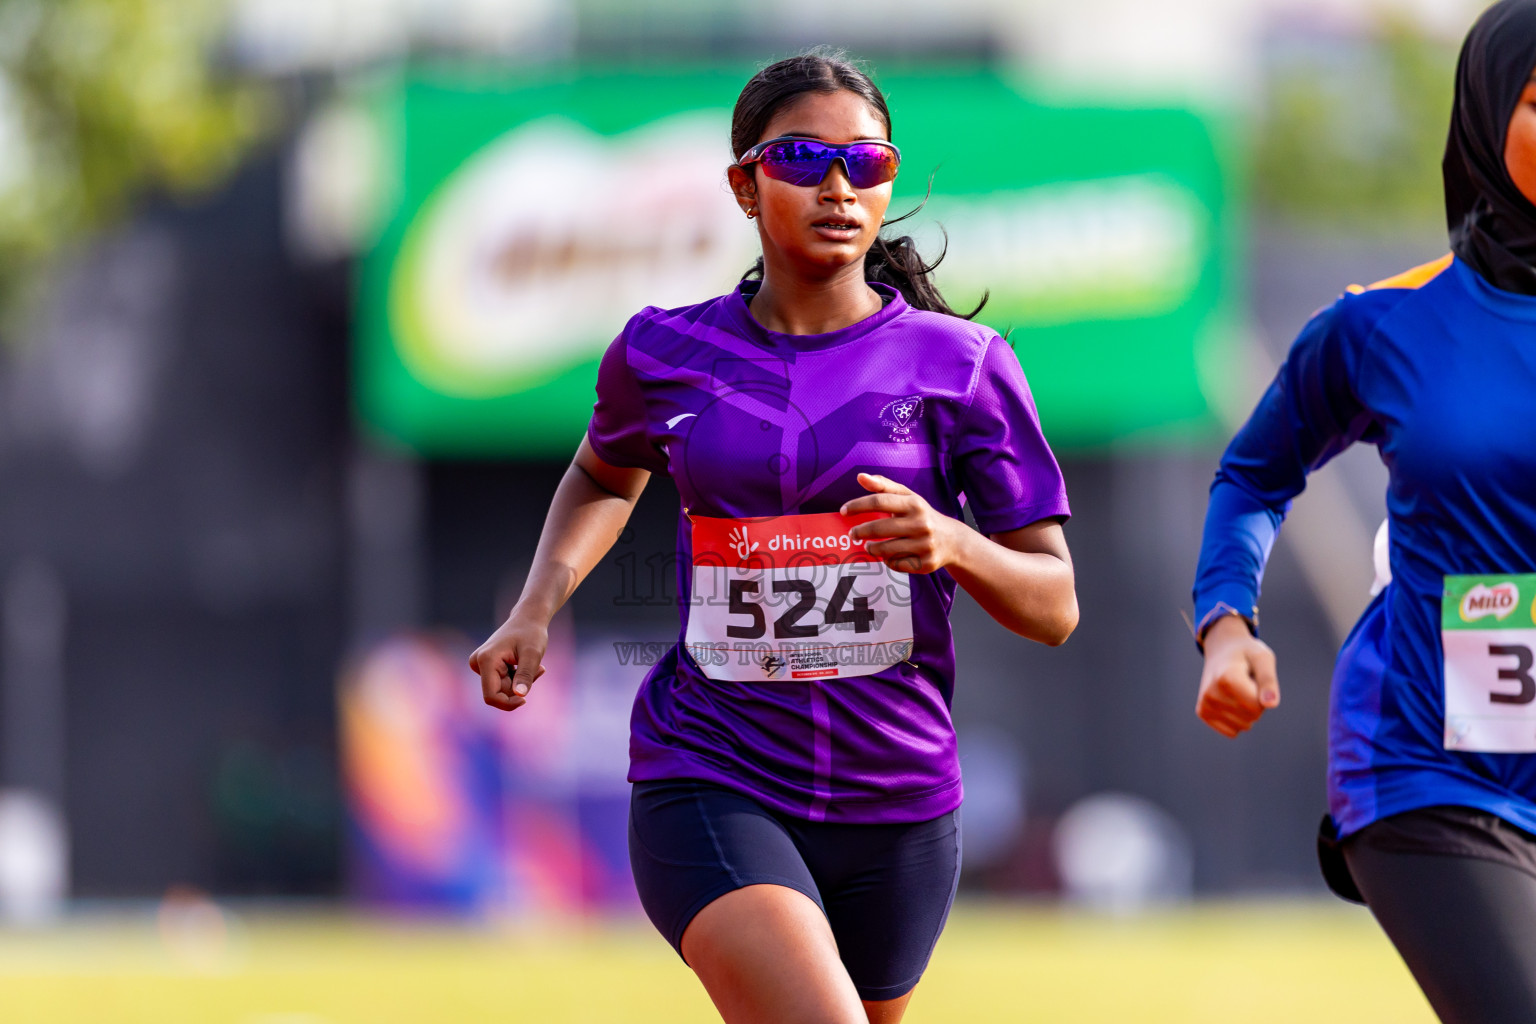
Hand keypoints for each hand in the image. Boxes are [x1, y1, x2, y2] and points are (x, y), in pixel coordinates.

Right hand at [469, 614, 547, 711]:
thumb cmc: (531, 633)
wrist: (528, 618)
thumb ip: (526, 675)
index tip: (525, 700)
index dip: (508, 703)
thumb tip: (520, 695)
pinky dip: (518, 678)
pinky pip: (502, 682)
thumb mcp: (533, 654)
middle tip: (539, 670)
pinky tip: (527, 663)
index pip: (491, 696)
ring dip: (520, 682)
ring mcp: (480, 664)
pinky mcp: (486, 666)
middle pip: (498, 693)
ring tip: (536, 665)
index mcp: (486, 660)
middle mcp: (478, 662)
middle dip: (519, 688)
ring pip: (502, 689)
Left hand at [840, 473, 963, 573]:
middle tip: (852, 533)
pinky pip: (896, 564)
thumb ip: (883, 486)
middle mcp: (921, 524)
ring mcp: (924, 545)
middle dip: (860, 531)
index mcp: (914, 504)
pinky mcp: (926, 563)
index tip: (843, 511)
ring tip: (869, 546)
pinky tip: (889, 556)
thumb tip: (860, 476)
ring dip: (872, 548)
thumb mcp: (907, 497)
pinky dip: (888, 561)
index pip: (879, 501)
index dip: (857, 506)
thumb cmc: (922, 515)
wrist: (953, 540)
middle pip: (879, 528)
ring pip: (886, 550)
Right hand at [1196, 615, 1279, 737]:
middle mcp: (1211, 693)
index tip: (1255, 678)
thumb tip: (1271, 705)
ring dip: (1247, 712)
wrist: (1221, 649)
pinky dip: (1237, 720)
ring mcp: (1205, 704)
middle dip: (1257, 703)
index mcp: (1226, 678)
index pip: (1257, 706)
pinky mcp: (1203, 712)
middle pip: (1252, 717)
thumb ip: (1269, 681)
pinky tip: (1230, 701)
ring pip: (1243, 726)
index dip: (1263, 694)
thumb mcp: (1263, 658)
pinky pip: (1232, 731)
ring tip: (1238, 690)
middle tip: (1247, 683)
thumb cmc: (1246, 654)